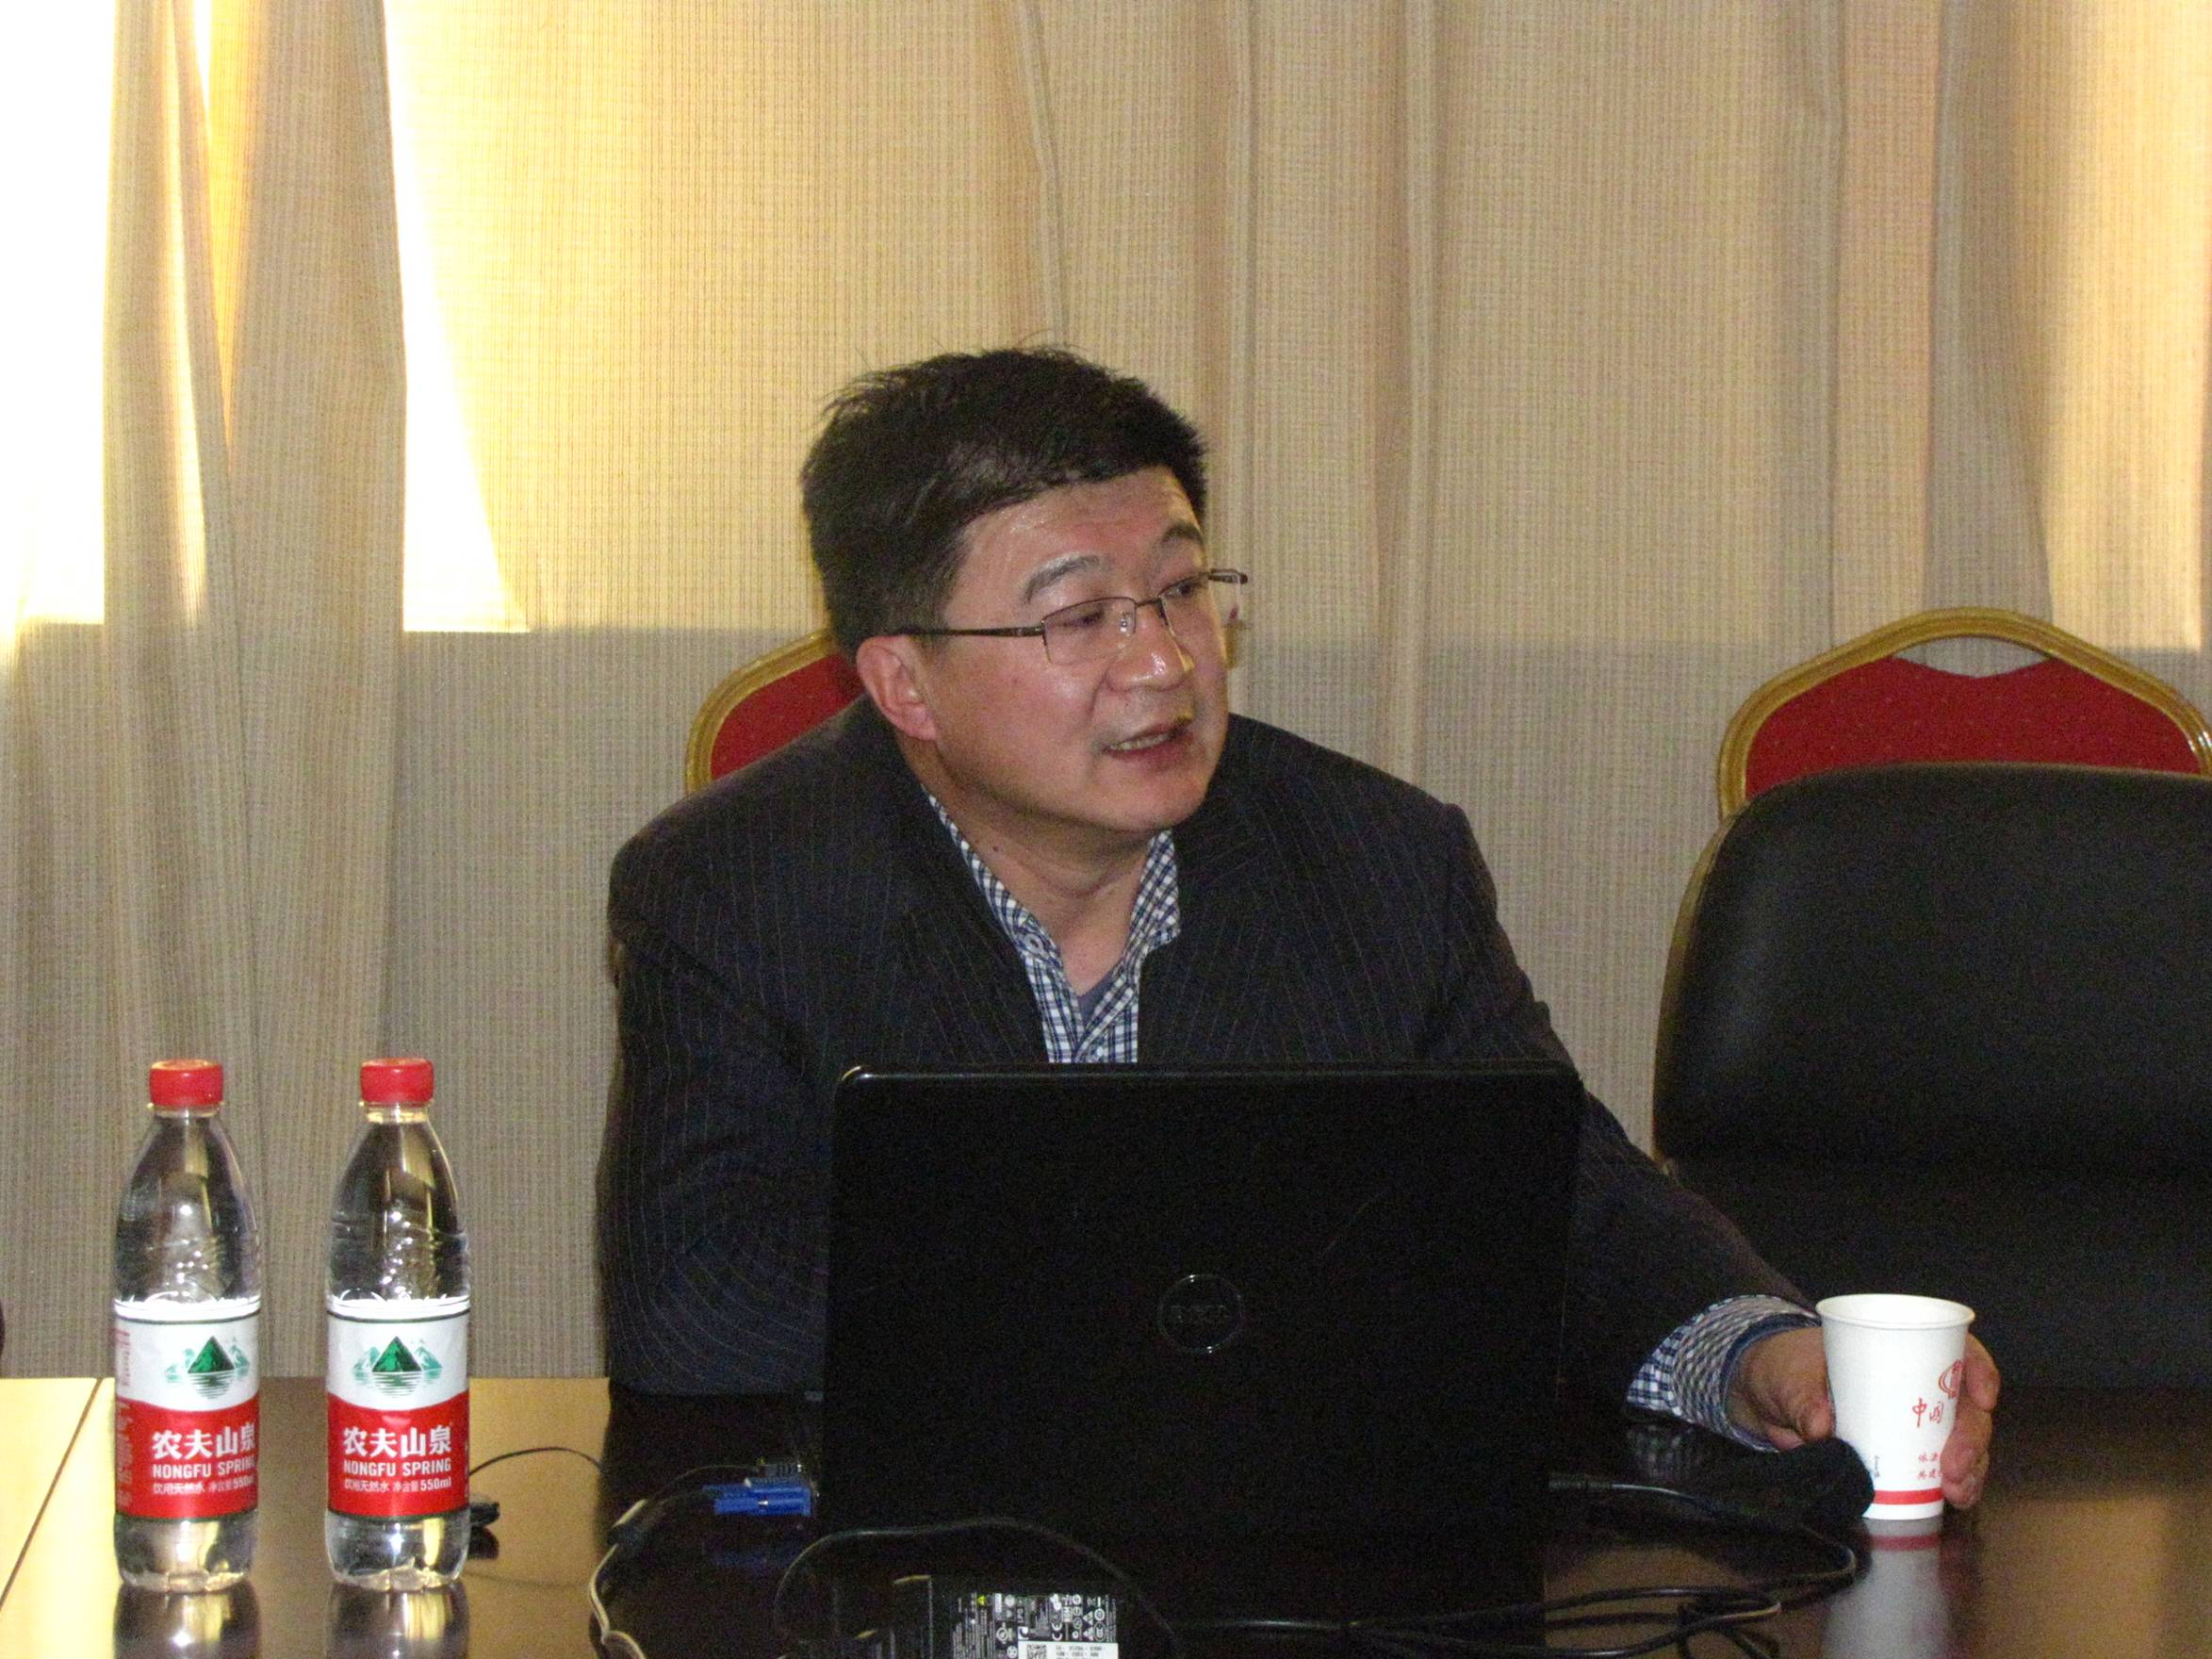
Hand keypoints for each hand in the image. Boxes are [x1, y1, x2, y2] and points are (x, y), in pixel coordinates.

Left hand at [1729, 1326, 2001, 1508]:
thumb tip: (1819, 1426)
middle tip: (1955, 1466)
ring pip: (1963, 1442)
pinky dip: (1954, 1485)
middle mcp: (1915, 1386)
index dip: (1978, 1368)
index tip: (1982, 1397)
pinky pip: (1941, 1470)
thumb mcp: (1788, 1374)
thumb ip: (1800, 1396)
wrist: (1766, 1399)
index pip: (1954, 1349)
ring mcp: (1912, 1423)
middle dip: (1971, 1436)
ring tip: (1956, 1492)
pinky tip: (1952, 1501)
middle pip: (1965, 1405)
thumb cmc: (1785, 1369)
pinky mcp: (1903, 1456)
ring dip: (1970, 1469)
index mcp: (1896, 1350)